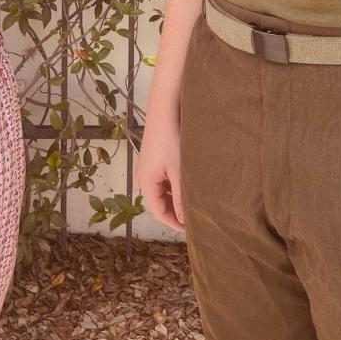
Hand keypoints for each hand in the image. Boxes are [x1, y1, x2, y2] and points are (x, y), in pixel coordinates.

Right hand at [136, 115, 184, 231]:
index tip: (193, 228)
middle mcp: (143, 177)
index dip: (175, 223)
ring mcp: (148, 168)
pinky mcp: (154, 159)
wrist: (165, 110)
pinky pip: (163, 179)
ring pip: (162, 191)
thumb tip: (184, 220)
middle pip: (159, 202)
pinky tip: (188, 182)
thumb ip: (180, 197)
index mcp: (146, 183)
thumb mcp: (179, 171)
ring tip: (195, 200)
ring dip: (176, 197)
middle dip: (176, 210)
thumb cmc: (172, 140)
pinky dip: (175, 185)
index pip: (159, 212)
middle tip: (197, 216)